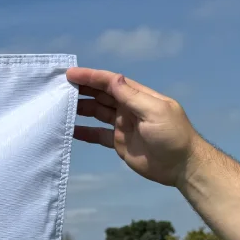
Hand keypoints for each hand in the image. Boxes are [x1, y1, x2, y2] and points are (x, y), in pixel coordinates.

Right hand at [66, 67, 204, 188]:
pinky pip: (98, 134)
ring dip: (80, 108)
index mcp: (138, 97)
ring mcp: (123, 125)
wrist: (181, 166)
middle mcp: (128, 108)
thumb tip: (113, 78)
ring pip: (97, 112)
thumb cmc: (172, 135)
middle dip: (82, 89)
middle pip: (101, 95)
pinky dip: (84, 132)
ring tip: (60, 106)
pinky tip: (69, 130)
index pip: (111, 82)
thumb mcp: (155, 112)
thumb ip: (132, 97)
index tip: (70, 74)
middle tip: (59, 87)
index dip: (91, 76)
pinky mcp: (119, 142)